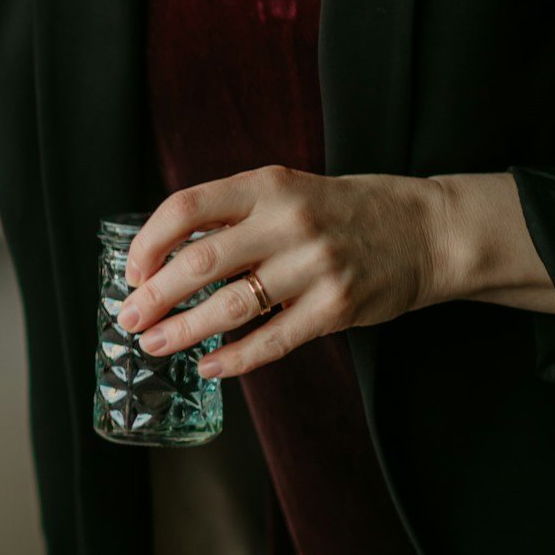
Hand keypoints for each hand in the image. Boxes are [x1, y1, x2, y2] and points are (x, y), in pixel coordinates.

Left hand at [117, 167, 547, 379]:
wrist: (426, 230)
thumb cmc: (341, 213)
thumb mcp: (285, 192)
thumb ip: (231, 216)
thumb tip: (160, 257)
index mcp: (266, 186)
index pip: (185, 208)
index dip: (148, 242)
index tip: (132, 271)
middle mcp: (288, 222)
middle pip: (198, 263)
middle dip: (153, 296)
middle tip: (128, 318)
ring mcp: (314, 266)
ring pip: (229, 307)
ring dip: (183, 331)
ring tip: (155, 345)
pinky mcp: (337, 306)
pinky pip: (273, 339)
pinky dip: (235, 359)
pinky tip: (209, 367)